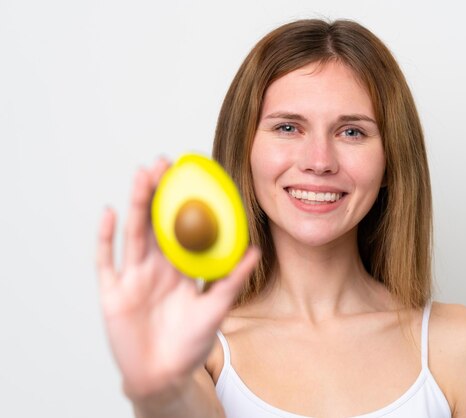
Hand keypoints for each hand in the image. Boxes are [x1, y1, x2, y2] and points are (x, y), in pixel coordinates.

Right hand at [96, 158, 259, 399]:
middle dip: (158, 192)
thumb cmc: (190, 345)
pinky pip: (106, 261)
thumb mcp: (216, 310)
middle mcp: (156, 267)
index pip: (182, 227)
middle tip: (163, 163)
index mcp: (180, 268)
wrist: (164, 377)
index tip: (192, 175)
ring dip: (136, 204)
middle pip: (155, 222)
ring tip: (142, 175)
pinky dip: (106, 237)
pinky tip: (110, 213)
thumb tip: (255, 251)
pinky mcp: (113, 292)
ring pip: (134, 233)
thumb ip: (232, 280)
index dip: (185, 202)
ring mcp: (133, 277)